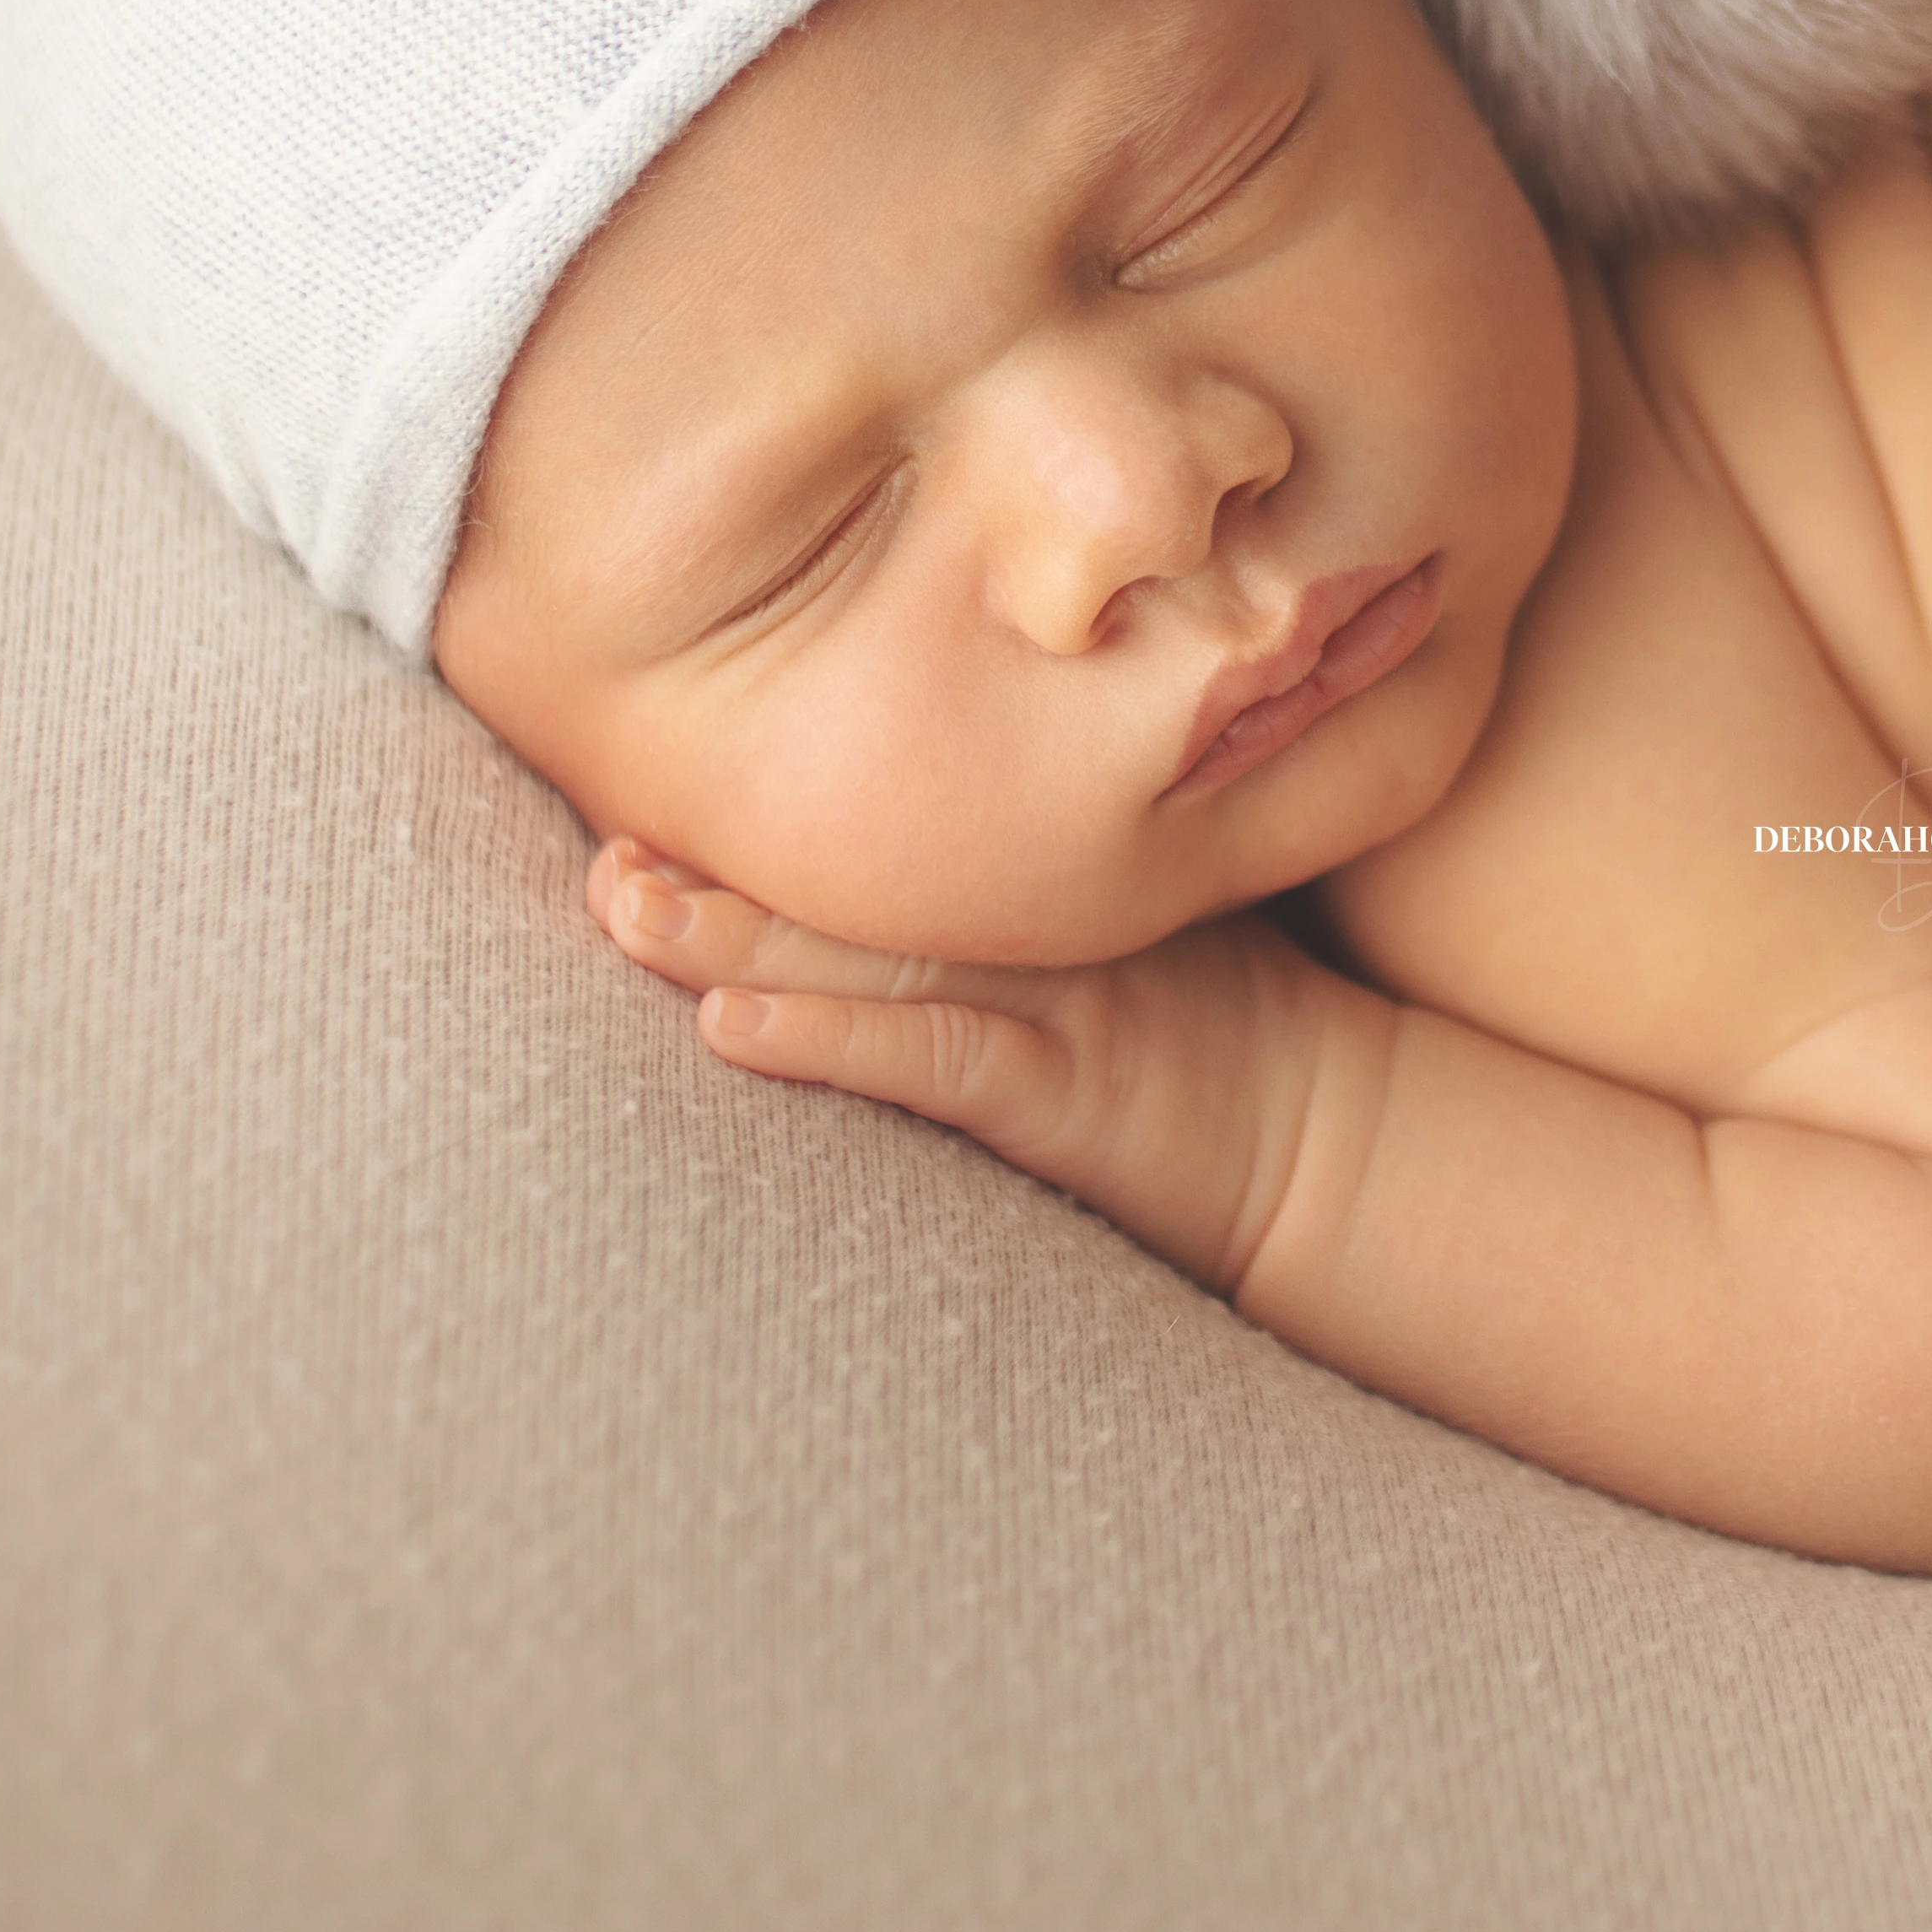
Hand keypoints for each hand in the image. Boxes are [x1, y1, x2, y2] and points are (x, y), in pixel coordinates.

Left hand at [584, 838, 1341, 1291]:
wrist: (1331, 1138)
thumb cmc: (1217, 1037)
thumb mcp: (1123, 934)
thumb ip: (1019, 890)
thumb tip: (892, 837)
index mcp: (1033, 888)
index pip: (879, 836)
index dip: (758, 820)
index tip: (638, 793)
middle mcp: (1032, 929)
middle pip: (852, 885)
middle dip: (718, 866)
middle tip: (600, 844)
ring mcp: (1050, 1005)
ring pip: (874, 957)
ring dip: (738, 936)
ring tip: (623, 911)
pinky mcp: (1064, 1095)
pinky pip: (934, 1060)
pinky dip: (831, 1042)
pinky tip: (732, 1030)